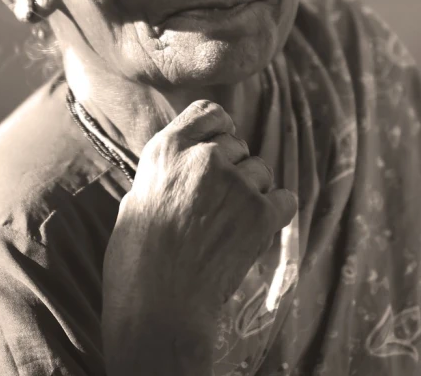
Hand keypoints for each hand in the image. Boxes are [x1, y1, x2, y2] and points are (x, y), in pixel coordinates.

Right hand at [105, 100, 296, 324]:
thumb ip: (167, 172)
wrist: (159, 309)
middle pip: (237, 144)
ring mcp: (235, 183)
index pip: (209, 111)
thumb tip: (185, 165)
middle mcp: (203, 156)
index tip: (219, 144)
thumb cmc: (137, 261)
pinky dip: (275, 213)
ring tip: (230, 224)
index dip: (218, 128)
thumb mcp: (137, 198)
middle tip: (218, 202)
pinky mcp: (260, 213)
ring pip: (260, 171)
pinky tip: (255, 231)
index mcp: (167, 148)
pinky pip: (284, 198)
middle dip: (232, 167)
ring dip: (252, 191)